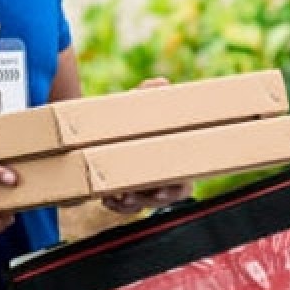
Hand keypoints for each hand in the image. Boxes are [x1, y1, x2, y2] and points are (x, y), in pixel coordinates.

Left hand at [102, 76, 192, 215]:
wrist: (112, 123)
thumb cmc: (136, 113)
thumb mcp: (144, 102)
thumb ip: (152, 93)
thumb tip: (160, 83)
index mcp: (174, 160)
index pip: (183, 184)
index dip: (176, 189)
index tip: (163, 190)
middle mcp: (162, 179)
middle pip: (160, 198)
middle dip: (147, 199)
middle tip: (132, 194)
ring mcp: (144, 188)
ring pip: (140, 205)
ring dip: (129, 203)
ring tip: (116, 195)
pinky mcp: (125, 193)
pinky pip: (122, 206)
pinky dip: (114, 204)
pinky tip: (106, 197)